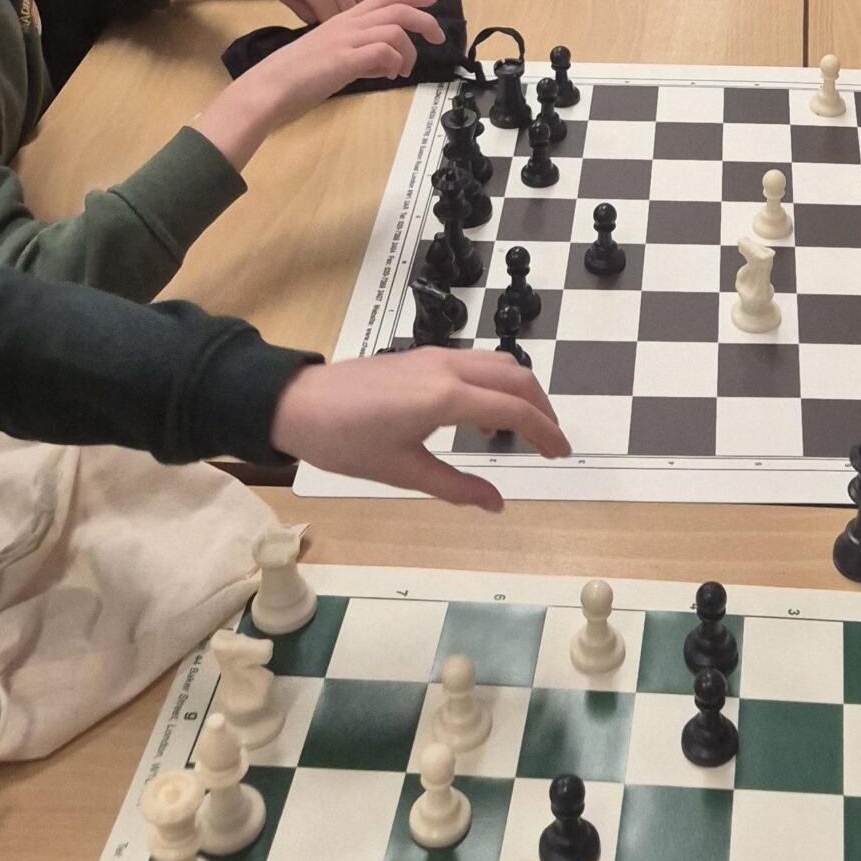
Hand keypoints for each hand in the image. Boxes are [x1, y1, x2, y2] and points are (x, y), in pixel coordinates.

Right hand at [195, 0, 443, 167]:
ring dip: (408, 51)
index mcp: (342, 19)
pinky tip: (388, 75)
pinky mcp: (344, 59)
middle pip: (396, 8)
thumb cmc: (297, 76)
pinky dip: (394, 62)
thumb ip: (362, 56)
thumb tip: (387, 63)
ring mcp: (345, 40)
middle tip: (438, 38)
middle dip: (424, 20)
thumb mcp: (334, 58)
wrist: (269, 87)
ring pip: (394, 30)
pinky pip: (383, 52)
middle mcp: (346, 23)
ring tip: (403, 70)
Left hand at [271, 350, 569, 508]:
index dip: (545, 431)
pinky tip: (479, 416)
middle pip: (517, 378)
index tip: (562, 453)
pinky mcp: (423, 356)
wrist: (298, 404)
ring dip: (520, 391)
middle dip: (542, 408)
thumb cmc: (346, 442)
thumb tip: (498, 505)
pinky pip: (477, 362)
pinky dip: (496, 383)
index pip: (515, 409)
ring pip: (499, 363)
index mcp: (447, 397)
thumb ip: (456, 486)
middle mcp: (449, 368)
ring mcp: (436, 356)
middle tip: (551, 442)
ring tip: (518, 430)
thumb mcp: (402, 472)